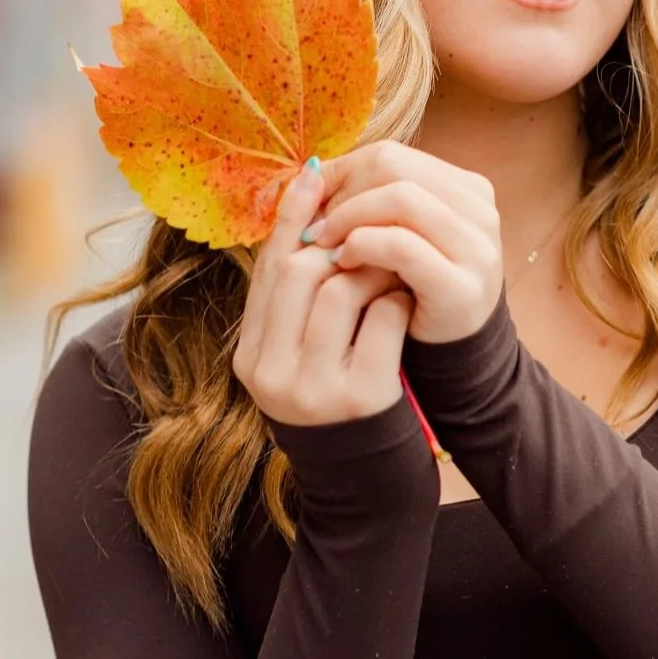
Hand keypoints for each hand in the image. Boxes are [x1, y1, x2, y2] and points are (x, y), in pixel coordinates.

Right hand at [231, 159, 413, 425]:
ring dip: (375, 269)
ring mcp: (313, 390)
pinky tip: (406, 305)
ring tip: (393, 269)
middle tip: (372, 234)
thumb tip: (306, 202)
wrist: (364, 486)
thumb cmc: (338, 401)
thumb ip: (297, 301)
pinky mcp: (359, 400)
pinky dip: (399, 303)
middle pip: (299, 272)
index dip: (293, 218)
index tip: (314, 172)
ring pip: (341, 291)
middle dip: (341, 244)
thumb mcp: (303, 355)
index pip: (266, 270)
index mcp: (251, 358)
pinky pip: (382, 323)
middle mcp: (272, 374)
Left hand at [305, 140, 502, 344]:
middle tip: (314, 225)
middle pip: (394, 169)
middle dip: (344, 194)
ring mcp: (476, 247)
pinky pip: (402, 245)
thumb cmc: (414, 290)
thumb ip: (366, 199)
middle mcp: (480, 210)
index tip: (312, 203)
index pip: (391, 156)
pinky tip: (343, 263)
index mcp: (466, 188)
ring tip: (324, 244)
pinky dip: (363, 246)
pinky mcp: (460, 285)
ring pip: (400, 199)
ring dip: (349, 218)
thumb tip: (309, 170)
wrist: (452, 355)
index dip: (342, 173)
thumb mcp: (396, 235)